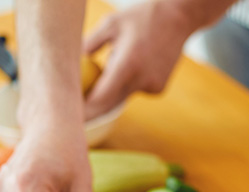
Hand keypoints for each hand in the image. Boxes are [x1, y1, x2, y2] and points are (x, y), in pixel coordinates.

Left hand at [81, 1, 195, 119]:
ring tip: (116, 65)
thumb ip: (89, 44)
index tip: (70, 115)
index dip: (84, 110)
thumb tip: (69, 63)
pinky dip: (127, 84)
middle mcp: (142, 80)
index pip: (101, 98)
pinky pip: (134, 91)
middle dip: (92, 111)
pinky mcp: (158, 89)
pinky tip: (134, 63)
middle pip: (109, 105)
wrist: (179, 18)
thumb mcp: (110, 24)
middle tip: (74, 116)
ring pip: (122, 97)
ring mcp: (152, 87)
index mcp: (128, 64)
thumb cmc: (141, 17)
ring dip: (110, 92)